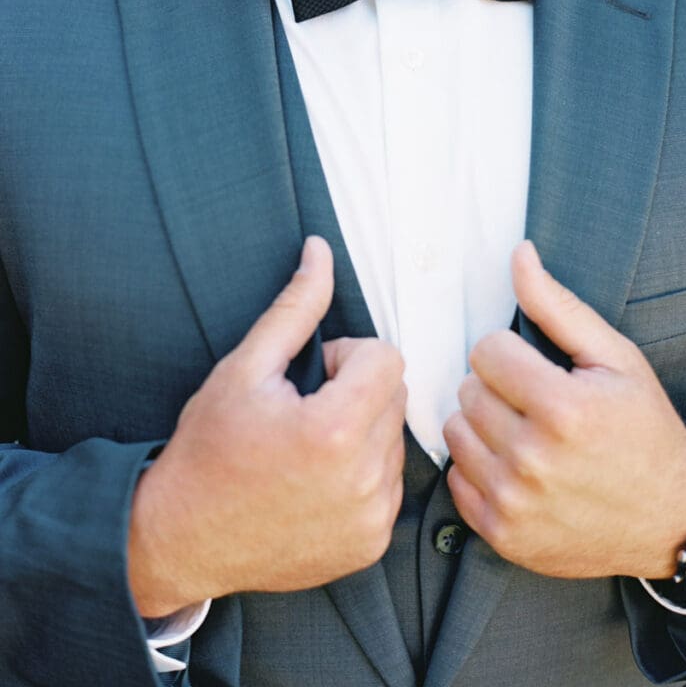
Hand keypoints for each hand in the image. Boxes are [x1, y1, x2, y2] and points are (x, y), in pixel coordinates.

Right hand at [128, 236, 406, 616]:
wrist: (180, 538)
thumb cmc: (208, 448)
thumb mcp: (244, 368)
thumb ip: (295, 306)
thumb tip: (320, 248)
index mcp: (335, 431)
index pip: (387, 357)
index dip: (346, 356)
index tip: (310, 376)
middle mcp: (363, 479)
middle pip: (395, 395)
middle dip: (356, 389)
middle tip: (303, 410)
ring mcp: (371, 518)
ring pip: (395, 438)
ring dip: (363, 430)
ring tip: (307, 447)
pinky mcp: (370, 544)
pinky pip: (390, 484)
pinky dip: (362, 473)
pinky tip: (315, 481)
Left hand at [443, 241, 685, 580]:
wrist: (670, 518)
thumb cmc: (642, 428)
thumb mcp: (615, 358)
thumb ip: (558, 305)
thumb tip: (519, 255)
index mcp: (564, 409)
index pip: (486, 351)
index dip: (509, 352)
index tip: (534, 367)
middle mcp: (534, 459)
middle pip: (467, 390)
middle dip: (494, 386)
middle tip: (531, 400)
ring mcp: (515, 502)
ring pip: (455, 432)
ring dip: (481, 424)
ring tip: (521, 429)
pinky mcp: (502, 534)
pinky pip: (455, 479)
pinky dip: (477, 468)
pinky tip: (513, 466)